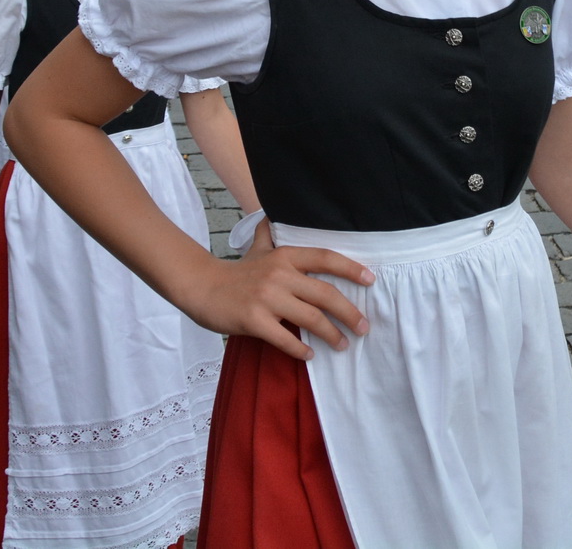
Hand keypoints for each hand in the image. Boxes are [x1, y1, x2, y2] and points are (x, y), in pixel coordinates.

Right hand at [179, 247, 373, 360]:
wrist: (201, 287)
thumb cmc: (235, 272)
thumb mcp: (256, 248)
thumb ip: (269, 234)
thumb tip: (272, 214)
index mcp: (284, 257)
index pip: (325, 258)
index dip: (350, 268)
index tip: (370, 280)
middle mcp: (278, 275)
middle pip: (325, 294)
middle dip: (350, 313)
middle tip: (364, 328)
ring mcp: (266, 299)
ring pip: (310, 319)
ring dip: (332, 335)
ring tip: (343, 345)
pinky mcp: (253, 321)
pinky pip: (285, 338)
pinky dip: (300, 349)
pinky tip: (310, 355)